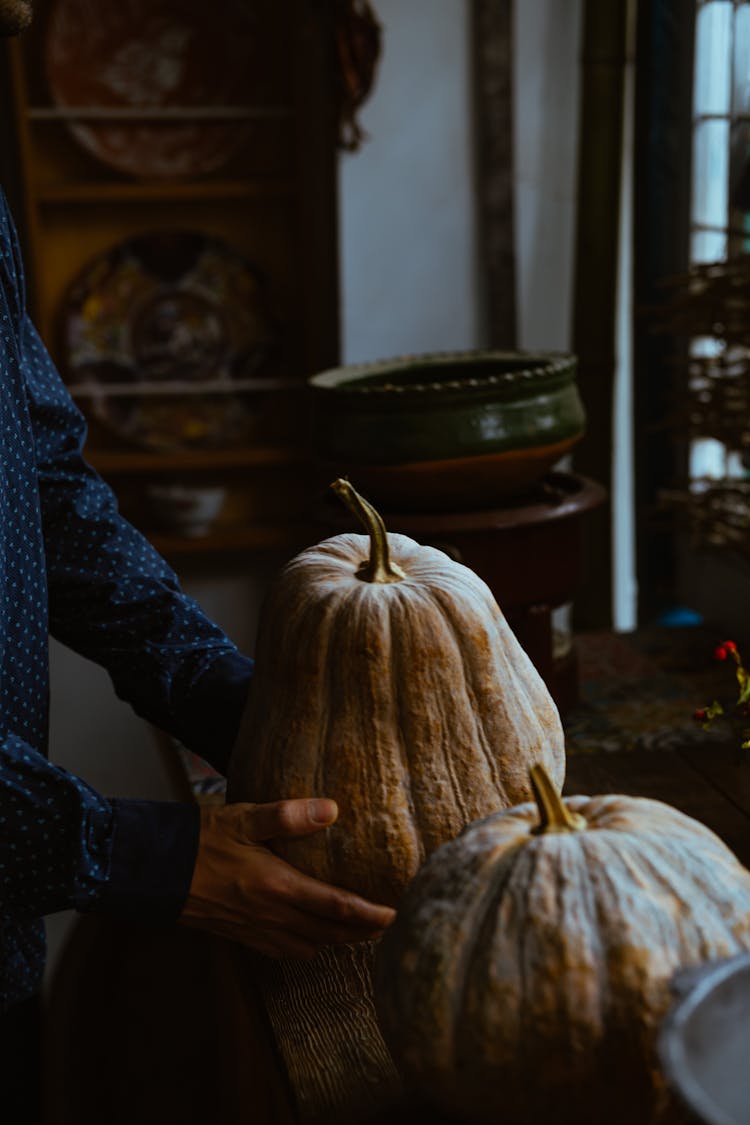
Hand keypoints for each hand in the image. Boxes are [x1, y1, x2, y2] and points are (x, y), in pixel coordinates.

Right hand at [179, 797, 395, 959]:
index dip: (370, 915)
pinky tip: (311, 937)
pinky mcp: (241, 935)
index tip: (397, 914)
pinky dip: (306, 947)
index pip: (337, 907)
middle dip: (362, 933)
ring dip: (336, 942)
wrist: (153, 870)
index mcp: (277, 887)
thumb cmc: (199, 839)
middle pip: (329, 934)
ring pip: (309, 947)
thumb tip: (332, 809)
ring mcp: (255, 930)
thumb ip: (288, 816)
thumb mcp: (244, 818)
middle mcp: (270, 915)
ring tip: (358, 931)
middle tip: (389, 926)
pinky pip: (284, 951)